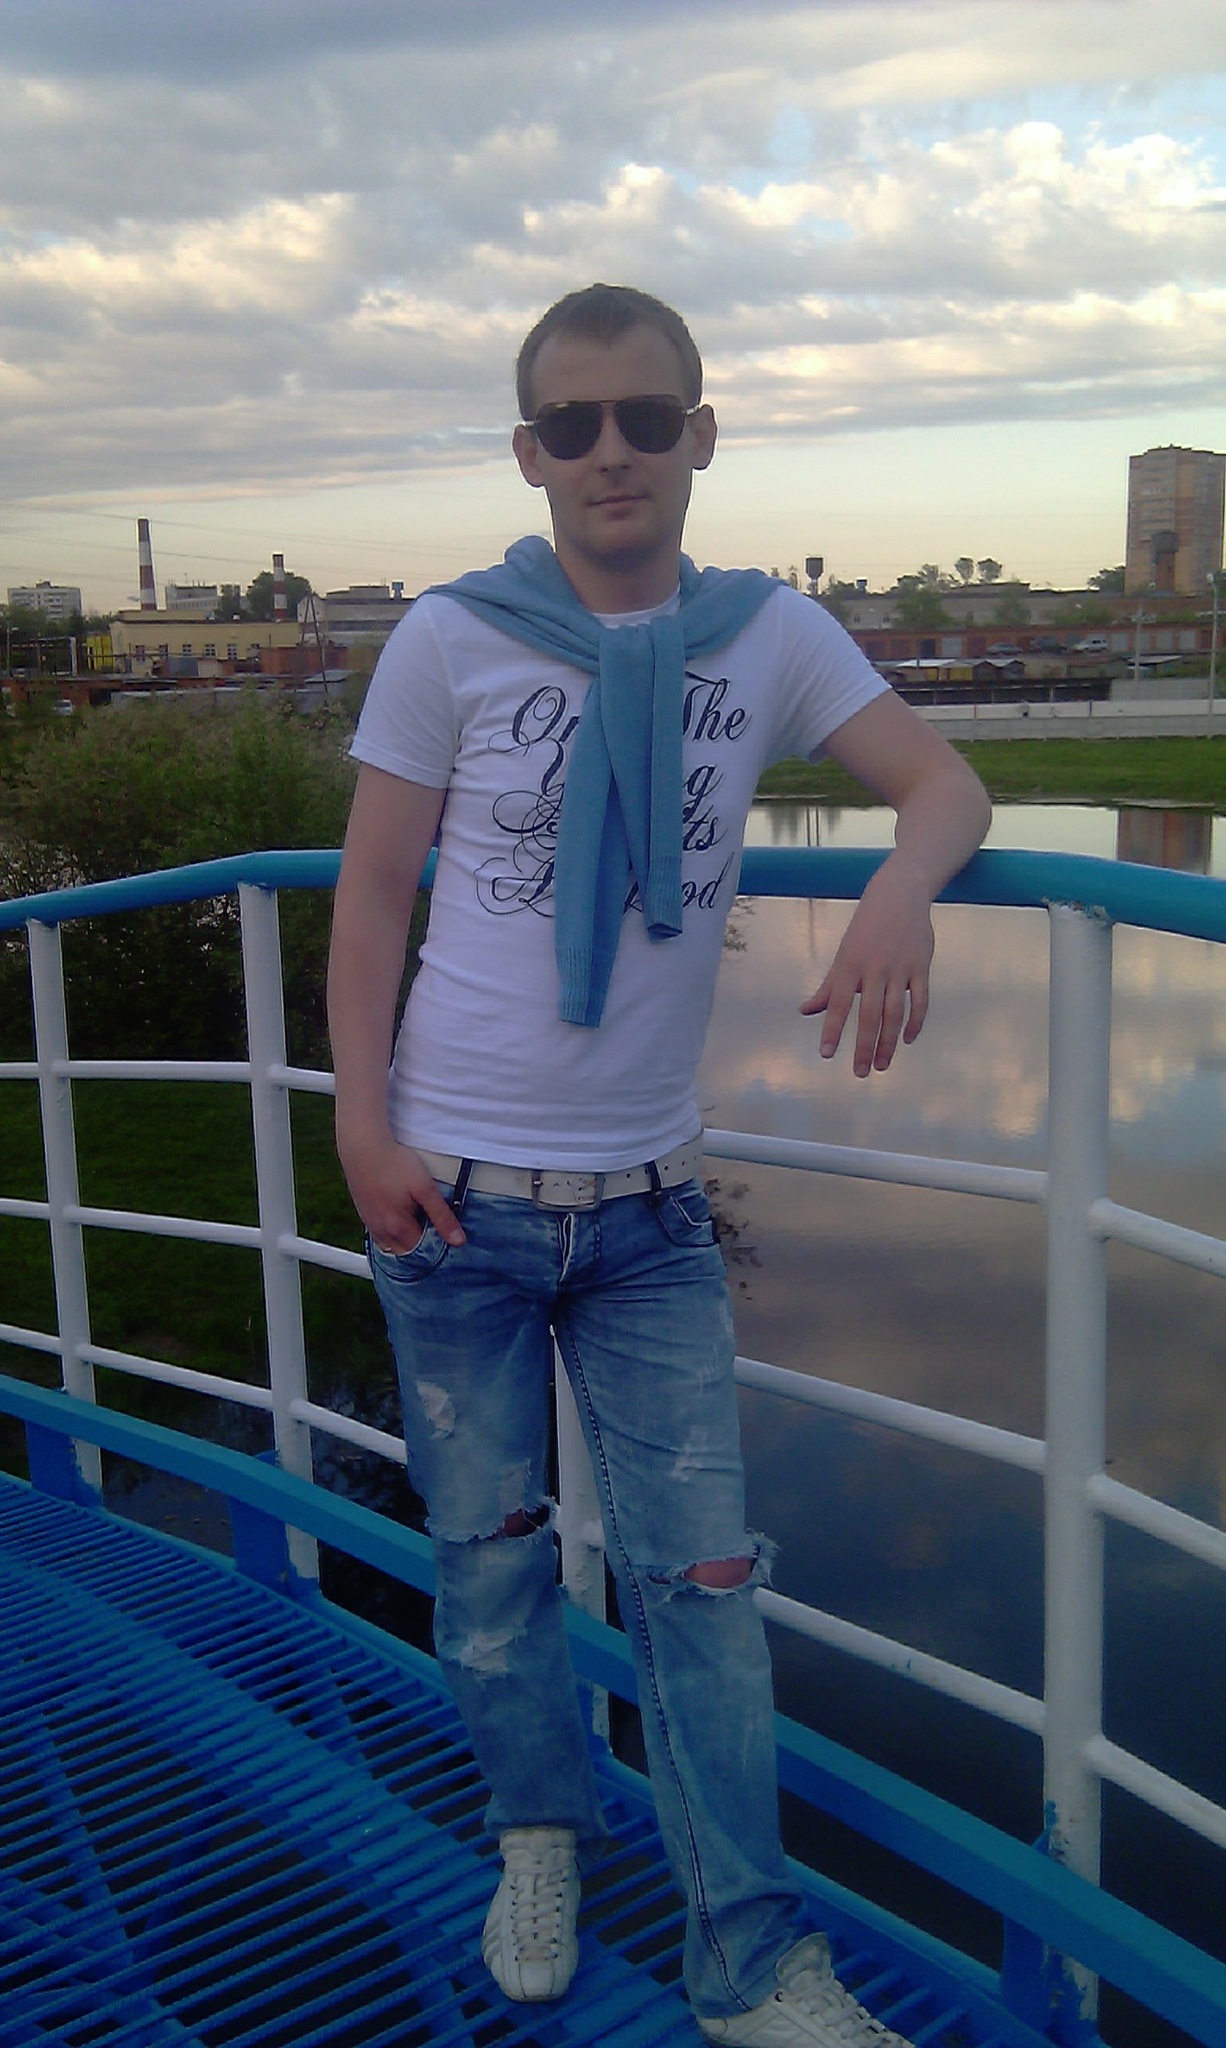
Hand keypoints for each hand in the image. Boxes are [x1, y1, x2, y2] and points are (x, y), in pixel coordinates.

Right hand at [338, 1129, 465, 1252]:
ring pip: (391, 1245)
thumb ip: (442, 1216)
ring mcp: (370, 1222)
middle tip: (433, 1227)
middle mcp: (381, 1231)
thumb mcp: (425, 1188)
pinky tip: (399, 1215)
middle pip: (406, 1251)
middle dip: (421, 1245)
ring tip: (417, 1221)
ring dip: (405, 1239)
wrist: (362, 1146)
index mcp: (397, 1228)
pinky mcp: (363, 1212)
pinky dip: (392, 1232)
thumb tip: (458, 1240)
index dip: (437, 1245)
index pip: (422, 1251)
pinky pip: (379, 1234)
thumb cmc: (393, 1163)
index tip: (446, 1233)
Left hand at [800, 862, 933, 1078]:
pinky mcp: (921, 967)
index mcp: (849, 966)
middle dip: (865, 1047)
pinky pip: (920, 1001)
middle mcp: (874, 969)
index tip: (827, 1054)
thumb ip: (828, 987)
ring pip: (895, 1013)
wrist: (899, 896)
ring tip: (882, 1065)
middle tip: (860, 1073)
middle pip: (870, 1015)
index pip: (838, 1004)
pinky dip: (915, 1022)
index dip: (832, 1029)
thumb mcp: (843, 955)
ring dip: (889, 1042)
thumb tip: (806, 1011)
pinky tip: (907, 1040)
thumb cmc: (865, 929)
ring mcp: (899, 969)